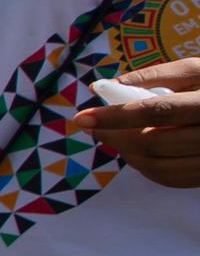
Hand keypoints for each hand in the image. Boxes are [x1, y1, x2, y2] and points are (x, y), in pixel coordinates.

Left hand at [80, 59, 199, 188]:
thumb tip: (110, 85)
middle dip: (114, 135)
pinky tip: (135, 151)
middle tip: (93, 125)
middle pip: (153, 143)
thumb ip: (159, 75)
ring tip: (112, 136)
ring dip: (126, 153)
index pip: (158, 111)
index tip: (82, 117)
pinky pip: (172, 179)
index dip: (117, 116)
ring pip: (159, 167)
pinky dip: (146, 168)